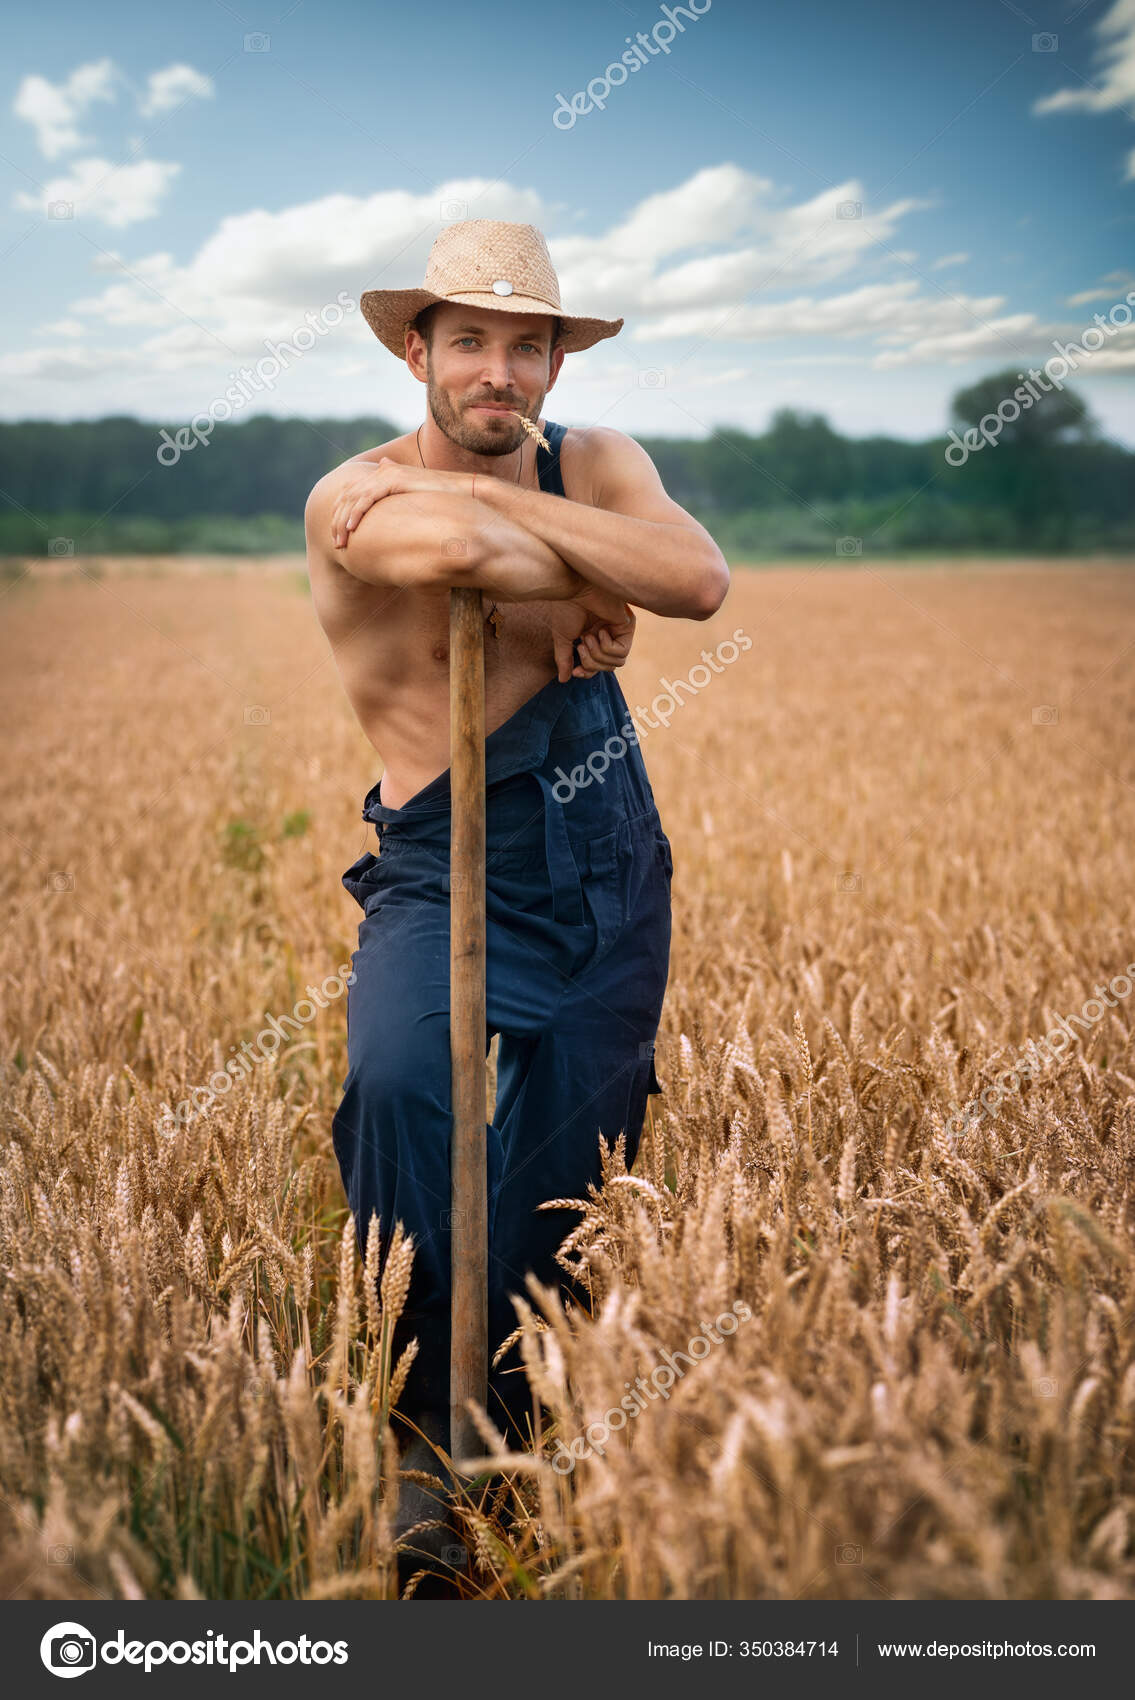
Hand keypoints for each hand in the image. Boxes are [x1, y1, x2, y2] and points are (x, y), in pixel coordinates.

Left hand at [329, 459, 467, 548]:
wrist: (461, 491)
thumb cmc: (441, 500)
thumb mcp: (413, 502)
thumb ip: (397, 502)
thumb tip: (389, 508)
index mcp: (384, 475)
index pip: (352, 493)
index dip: (341, 514)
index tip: (339, 535)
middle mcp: (382, 471)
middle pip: (348, 496)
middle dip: (338, 521)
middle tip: (336, 543)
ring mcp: (386, 473)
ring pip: (353, 498)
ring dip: (343, 521)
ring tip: (340, 541)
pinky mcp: (392, 480)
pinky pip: (366, 498)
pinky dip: (356, 513)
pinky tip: (351, 529)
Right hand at [546, 585, 636, 682]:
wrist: (571, 588)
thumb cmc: (565, 607)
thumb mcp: (564, 638)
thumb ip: (565, 659)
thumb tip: (564, 680)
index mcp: (595, 636)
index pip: (599, 665)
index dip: (588, 672)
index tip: (576, 671)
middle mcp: (609, 633)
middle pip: (609, 667)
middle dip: (592, 662)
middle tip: (581, 644)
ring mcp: (619, 629)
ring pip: (617, 663)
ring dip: (598, 654)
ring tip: (588, 637)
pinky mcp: (628, 624)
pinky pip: (622, 652)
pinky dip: (608, 646)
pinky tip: (601, 631)